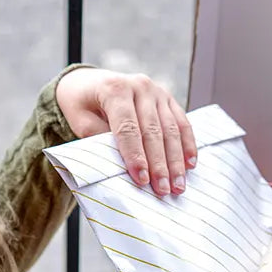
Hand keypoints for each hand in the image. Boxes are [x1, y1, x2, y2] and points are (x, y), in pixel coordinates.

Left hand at [55, 68, 196, 196]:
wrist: (89, 82)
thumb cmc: (82, 104)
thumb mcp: (80, 120)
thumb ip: (99, 138)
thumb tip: (122, 164)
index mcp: (115, 89)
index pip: (127, 128)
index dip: (135, 155)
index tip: (141, 180)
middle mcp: (140, 86)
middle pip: (153, 131)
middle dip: (159, 164)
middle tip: (163, 189)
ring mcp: (157, 91)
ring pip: (171, 129)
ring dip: (176, 160)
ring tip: (177, 185)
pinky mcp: (168, 98)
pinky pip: (182, 123)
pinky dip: (187, 144)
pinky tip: (190, 164)